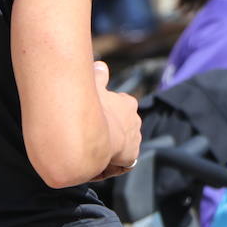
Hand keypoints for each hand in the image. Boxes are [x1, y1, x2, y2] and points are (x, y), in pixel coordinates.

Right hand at [93, 61, 140, 179]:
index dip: (108, 112)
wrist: (92, 137)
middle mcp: (135, 120)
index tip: (96, 116)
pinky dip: (111, 160)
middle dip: (111, 128)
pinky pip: (122, 160)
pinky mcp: (130, 157)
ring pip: (123, 142)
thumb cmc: (91, 109)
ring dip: (112, 145)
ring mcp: (134, 139)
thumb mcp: (92, 86)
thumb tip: (100, 65)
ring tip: (94, 149)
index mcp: (126, 103)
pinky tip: (98, 161)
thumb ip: (97, 75)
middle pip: (124, 125)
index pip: (122, 106)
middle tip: (93, 133)